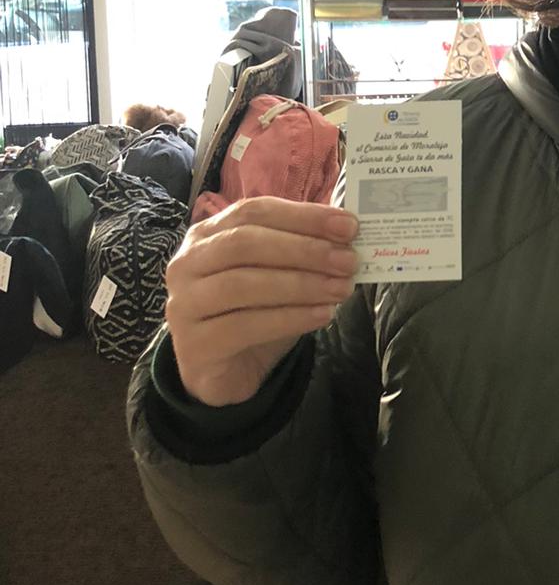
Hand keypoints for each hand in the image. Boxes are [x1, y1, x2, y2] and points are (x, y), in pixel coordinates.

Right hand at [164, 197, 358, 406]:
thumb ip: (302, 252)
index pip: (254, 211)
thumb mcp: (278, 275)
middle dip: (304, 249)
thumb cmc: (253, 314)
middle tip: (348, 260)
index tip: (348, 226)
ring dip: (301, 284)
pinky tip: (323, 316)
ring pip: (243, 284)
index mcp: (207, 234)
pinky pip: (244, 326)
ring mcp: (183, 304)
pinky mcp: (193, 344)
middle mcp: (187, 263)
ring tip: (341, 289)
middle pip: (245, 243)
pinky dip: (290, 318)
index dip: (303, 216)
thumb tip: (347, 235)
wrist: (225, 373)